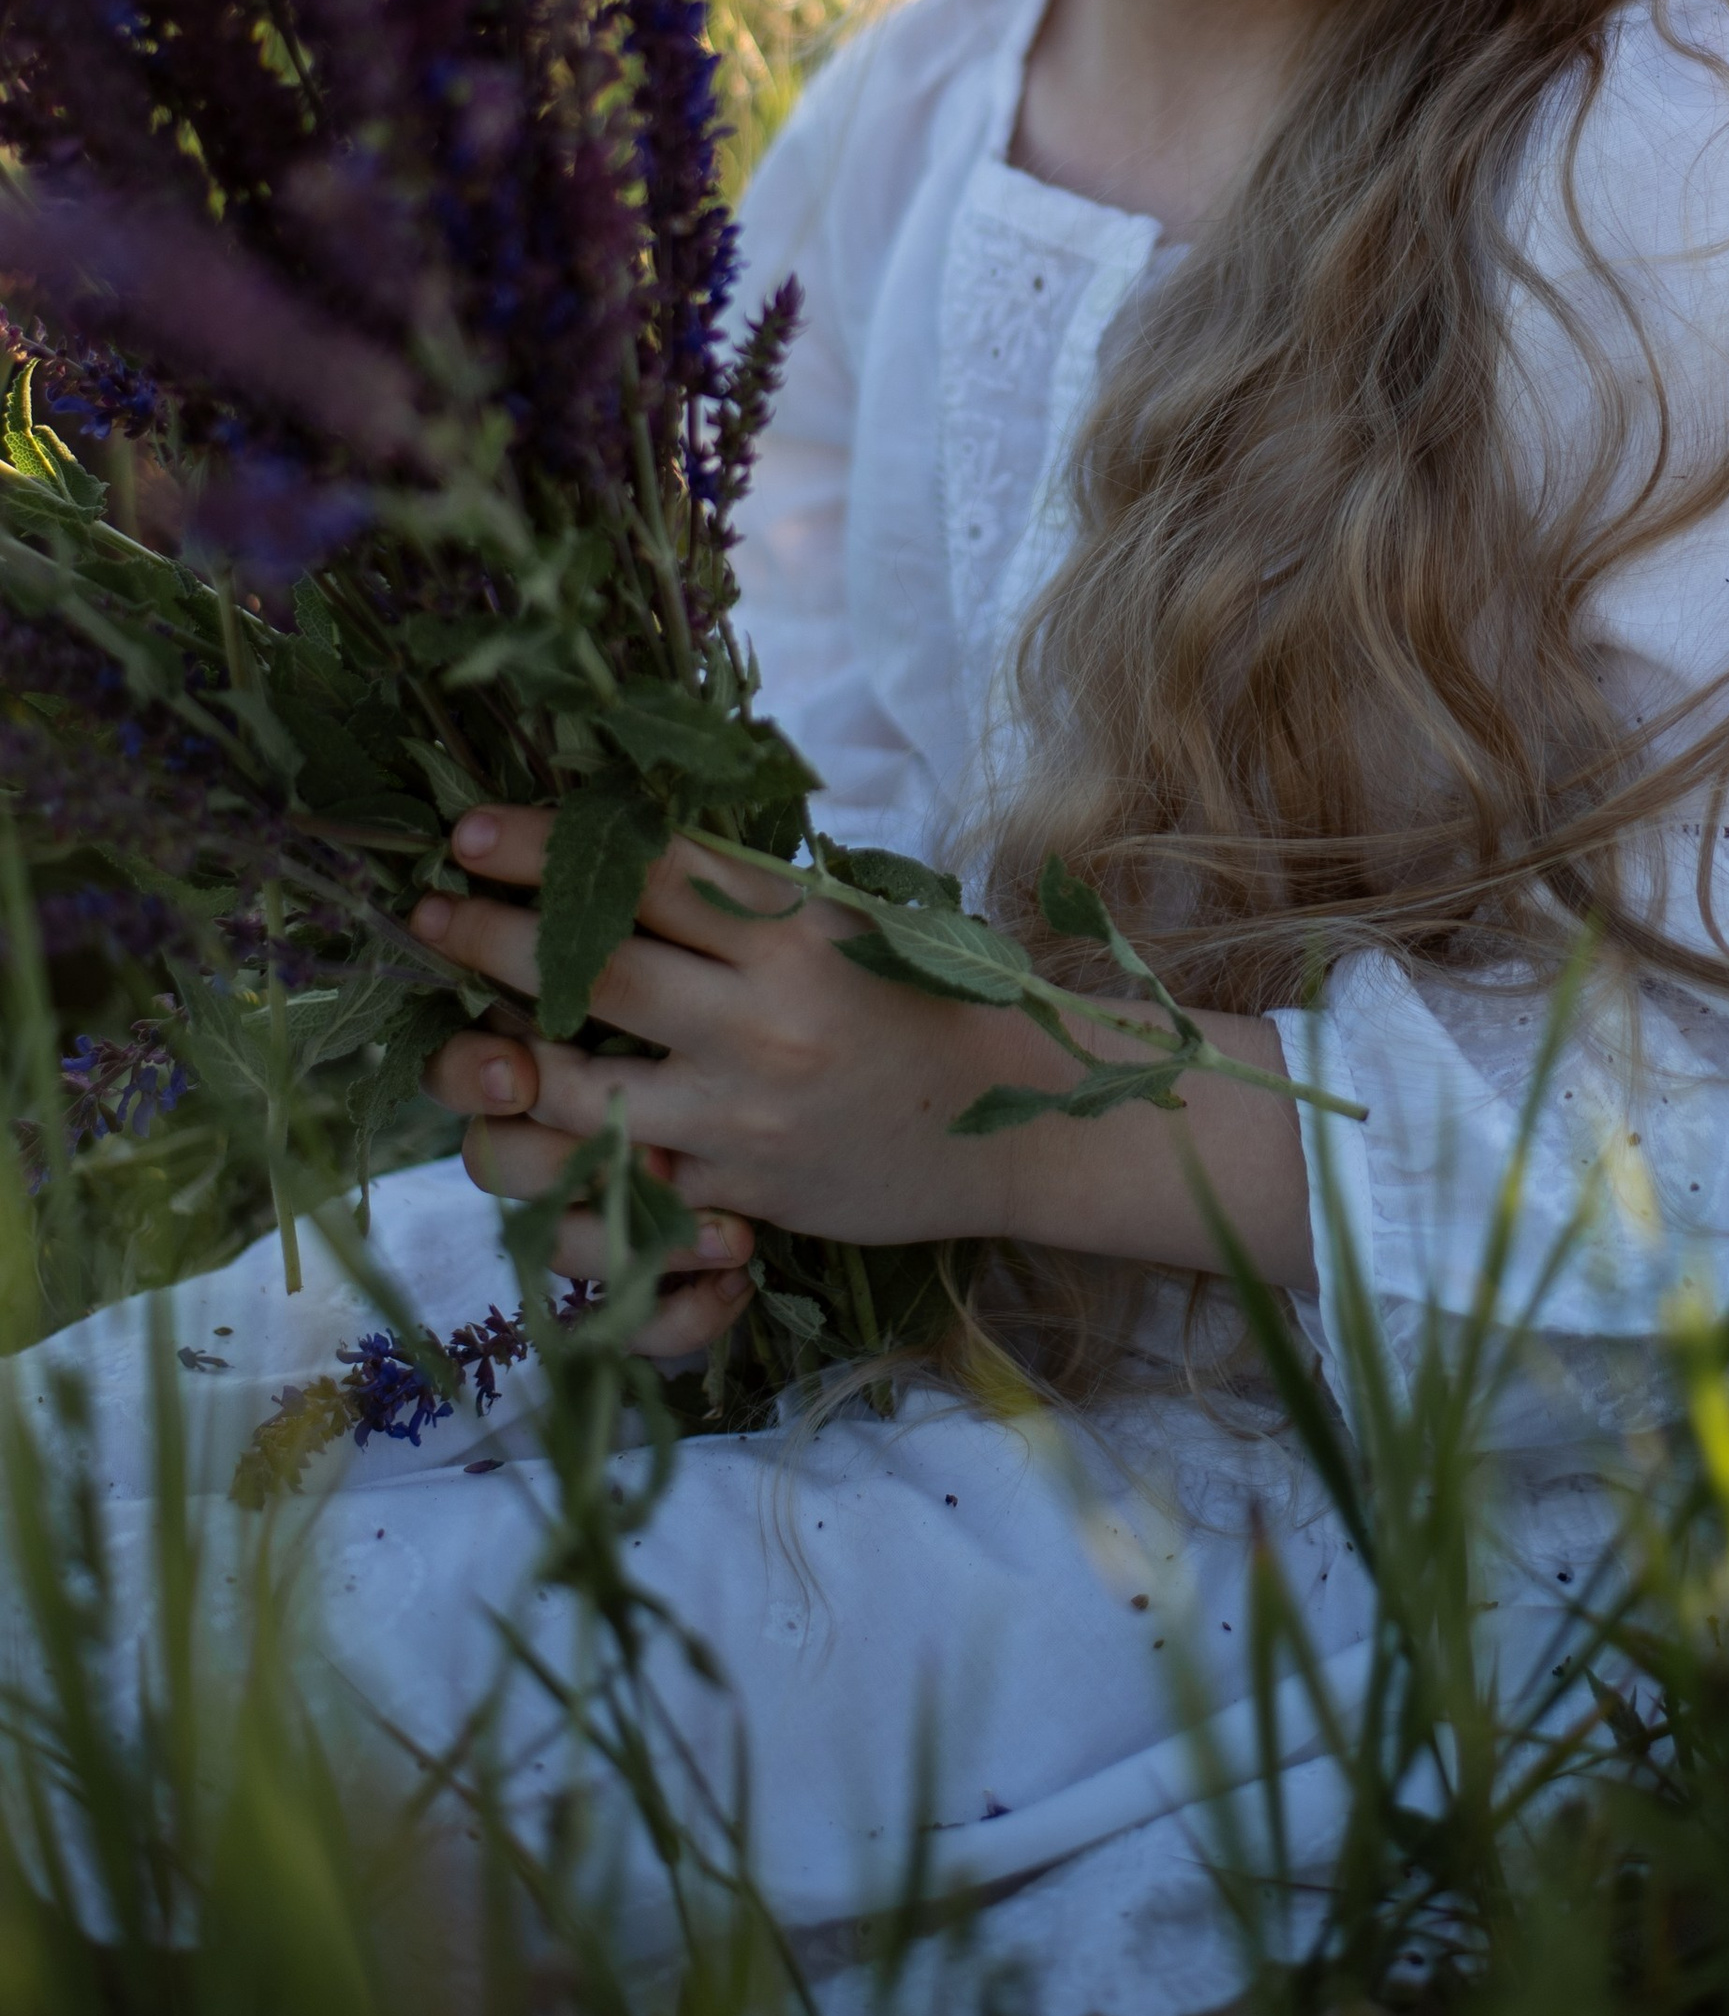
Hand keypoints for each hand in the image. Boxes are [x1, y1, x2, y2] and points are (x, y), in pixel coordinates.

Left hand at [415, 804, 1318, 1315]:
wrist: (1015, 1121)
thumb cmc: (923, 1002)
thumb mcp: (847, 925)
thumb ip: (746, 899)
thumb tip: (621, 852)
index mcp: (791, 929)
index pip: (644, 871)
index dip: (543, 846)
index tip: (469, 827)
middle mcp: (759, 1014)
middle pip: (589, 968)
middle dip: (487, 938)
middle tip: (426, 914)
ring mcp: (740, 1110)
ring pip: (571, 1091)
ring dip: (493, 1062)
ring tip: (459, 1044)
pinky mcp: (734, 1188)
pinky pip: (616, 1179)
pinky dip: (561, 1157)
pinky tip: (525, 1132)